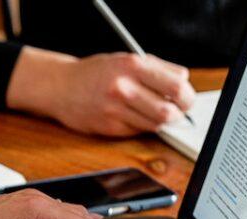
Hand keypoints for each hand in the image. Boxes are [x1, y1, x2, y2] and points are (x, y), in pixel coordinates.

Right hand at [7, 47, 194, 136]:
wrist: (60, 87)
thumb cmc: (96, 73)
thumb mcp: (126, 60)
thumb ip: (156, 69)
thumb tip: (184, 84)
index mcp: (132, 66)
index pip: (177, 85)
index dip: (186, 94)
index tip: (185, 98)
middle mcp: (123, 88)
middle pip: (169, 111)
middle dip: (179, 113)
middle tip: (177, 111)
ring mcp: (115, 110)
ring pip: (156, 125)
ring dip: (160, 121)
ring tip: (153, 113)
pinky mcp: (108, 127)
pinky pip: (138, 131)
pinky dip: (141, 126)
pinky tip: (132, 116)